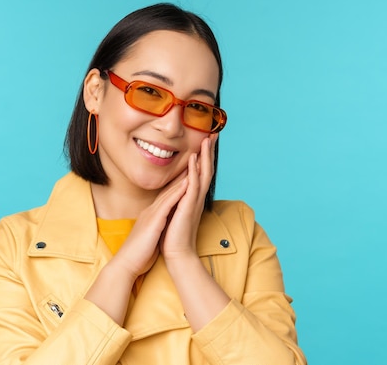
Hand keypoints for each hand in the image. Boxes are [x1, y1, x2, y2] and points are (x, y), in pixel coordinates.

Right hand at [107, 170, 188, 278]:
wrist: (126, 265)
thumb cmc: (139, 255)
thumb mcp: (150, 237)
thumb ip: (157, 229)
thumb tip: (163, 227)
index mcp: (152, 215)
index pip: (168, 195)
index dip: (179, 183)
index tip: (191, 172)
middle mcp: (151, 210)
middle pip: (169, 188)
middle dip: (183, 174)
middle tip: (196, 159)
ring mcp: (151, 214)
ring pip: (169, 192)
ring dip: (182, 177)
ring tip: (195, 164)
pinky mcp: (153, 221)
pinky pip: (167, 203)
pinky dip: (177, 192)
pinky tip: (187, 183)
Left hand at [160, 134, 216, 259]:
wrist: (177, 254)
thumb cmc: (174, 236)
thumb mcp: (176, 212)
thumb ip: (178, 200)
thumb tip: (176, 191)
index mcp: (193, 198)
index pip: (201, 172)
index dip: (204, 156)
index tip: (206, 140)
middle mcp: (197, 197)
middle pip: (206, 168)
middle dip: (209, 150)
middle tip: (213, 132)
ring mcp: (194, 201)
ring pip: (202, 174)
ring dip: (204, 156)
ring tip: (206, 139)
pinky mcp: (188, 207)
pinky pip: (193, 186)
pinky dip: (193, 171)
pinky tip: (193, 159)